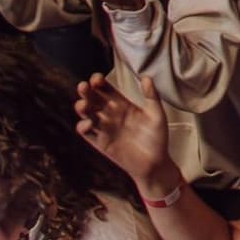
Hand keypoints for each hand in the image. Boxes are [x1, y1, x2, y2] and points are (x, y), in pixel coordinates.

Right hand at [70, 75, 178, 191]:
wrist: (155, 163)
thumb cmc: (157, 138)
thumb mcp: (157, 114)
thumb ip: (151, 96)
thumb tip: (146, 76)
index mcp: (123, 105)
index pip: (107, 90)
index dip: (100, 83)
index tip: (97, 78)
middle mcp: (111, 115)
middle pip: (94, 100)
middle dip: (87, 92)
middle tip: (84, 86)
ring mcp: (105, 129)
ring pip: (88, 115)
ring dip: (82, 108)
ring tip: (83, 104)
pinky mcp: (101, 143)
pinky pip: (88, 134)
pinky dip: (83, 128)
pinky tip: (88, 123)